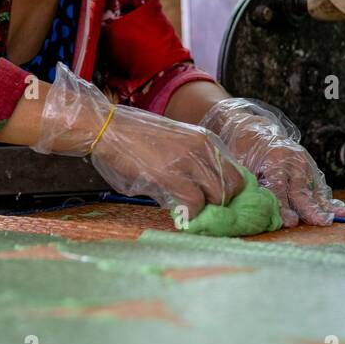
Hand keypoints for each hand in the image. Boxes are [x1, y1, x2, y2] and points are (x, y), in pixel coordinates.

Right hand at [34, 63, 244, 222]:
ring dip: (205, 210)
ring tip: (188, 213)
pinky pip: (195, 204)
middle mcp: (203, 147)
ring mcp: (189, 161)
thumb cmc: (134, 139)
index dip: (228, 192)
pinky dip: (189, 214)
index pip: (235, 170)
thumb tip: (203, 194)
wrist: (109, 129)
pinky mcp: (172, 176)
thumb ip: (192, 163)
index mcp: (205, 139)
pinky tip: (177, 214)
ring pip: (218, 196)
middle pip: (233, 186)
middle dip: (220, 203)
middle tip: (204, 212)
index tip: (217, 203)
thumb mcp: (173, 143)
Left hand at [201, 97, 344, 227]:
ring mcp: (302, 163)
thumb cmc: (243, 152)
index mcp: (271, 159)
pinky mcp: (308, 166)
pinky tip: (340, 210)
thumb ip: (249, 185)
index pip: (278, 188)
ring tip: (342, 217)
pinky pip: (318, 185)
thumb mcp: (240, 165)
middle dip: (311, 209)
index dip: (284, 207)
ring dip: (326, 205)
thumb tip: (252, 210)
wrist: (254, 131)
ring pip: (314, 188)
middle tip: (322, 223)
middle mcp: (290, 161)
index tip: (291, 222)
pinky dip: (328, 199)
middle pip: (300, 190)